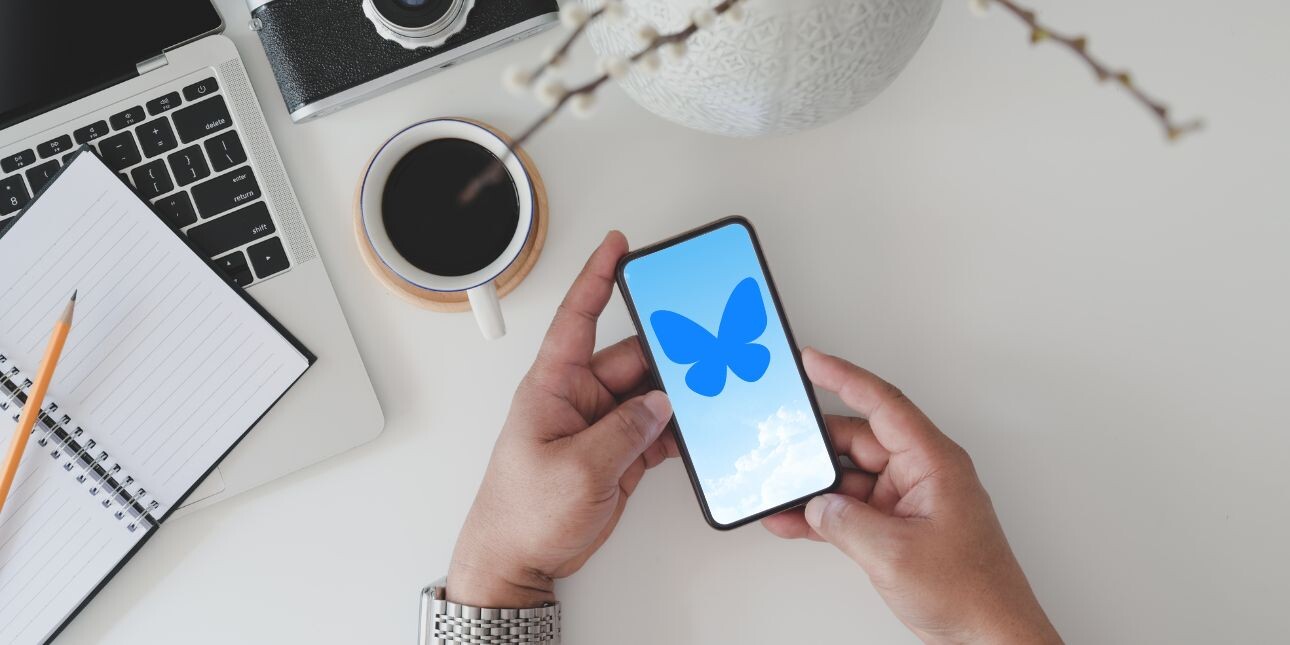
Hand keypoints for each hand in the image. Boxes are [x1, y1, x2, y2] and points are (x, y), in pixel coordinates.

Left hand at [447, 231, 677, 607]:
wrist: (518, 561)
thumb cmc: (521, 513)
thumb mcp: (577, 470)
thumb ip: (625, 432)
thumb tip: (662, 404)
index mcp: (553, 386)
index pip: (577, 318)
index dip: (597, 278)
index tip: (618, 245)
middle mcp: (578, 398)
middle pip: (632, 359)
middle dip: (666, 355)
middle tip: (702, 349)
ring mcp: (600, 426)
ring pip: (650, 395)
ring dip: (677, 399)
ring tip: (708, 395)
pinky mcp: (617, 453)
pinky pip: (654, 428)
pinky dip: (677, 431)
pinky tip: (697, 433)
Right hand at [763, 348, 1060, 644]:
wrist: (990, 636)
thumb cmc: (972, 592)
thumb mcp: (894, 553)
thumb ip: (845, 521)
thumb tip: (816, 503)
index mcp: (933, 462)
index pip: (882, 404)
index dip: (844, 378)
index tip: (812, 362)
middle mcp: (921, 474)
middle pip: (857, 442)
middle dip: (816, 446)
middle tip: (780, 445)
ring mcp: (908, 502)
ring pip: (849, 478)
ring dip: (814, 489)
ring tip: (779, 491)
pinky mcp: (898, 528)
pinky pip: (852, 509)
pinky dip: (823, 515)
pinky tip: (793, 519)